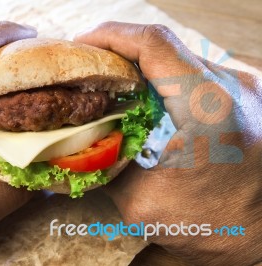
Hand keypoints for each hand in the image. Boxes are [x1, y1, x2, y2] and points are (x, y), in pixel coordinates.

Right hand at [75, 22, 261, 264]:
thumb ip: (106, 167)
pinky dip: (161, 76)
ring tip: (110, 80)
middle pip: (164, 46)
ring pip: (178, 56)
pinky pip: (192, 72)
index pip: (154, 45)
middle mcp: (233, 86)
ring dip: (141, 63)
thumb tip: (79, 142)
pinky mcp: (242, 95)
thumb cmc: (217, 227)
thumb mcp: (145, 204)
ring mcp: (242, 87)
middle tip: (89, 66)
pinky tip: (143, 95)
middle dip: (119, 49)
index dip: (111, 36)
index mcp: (210, 107)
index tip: (81, 45)